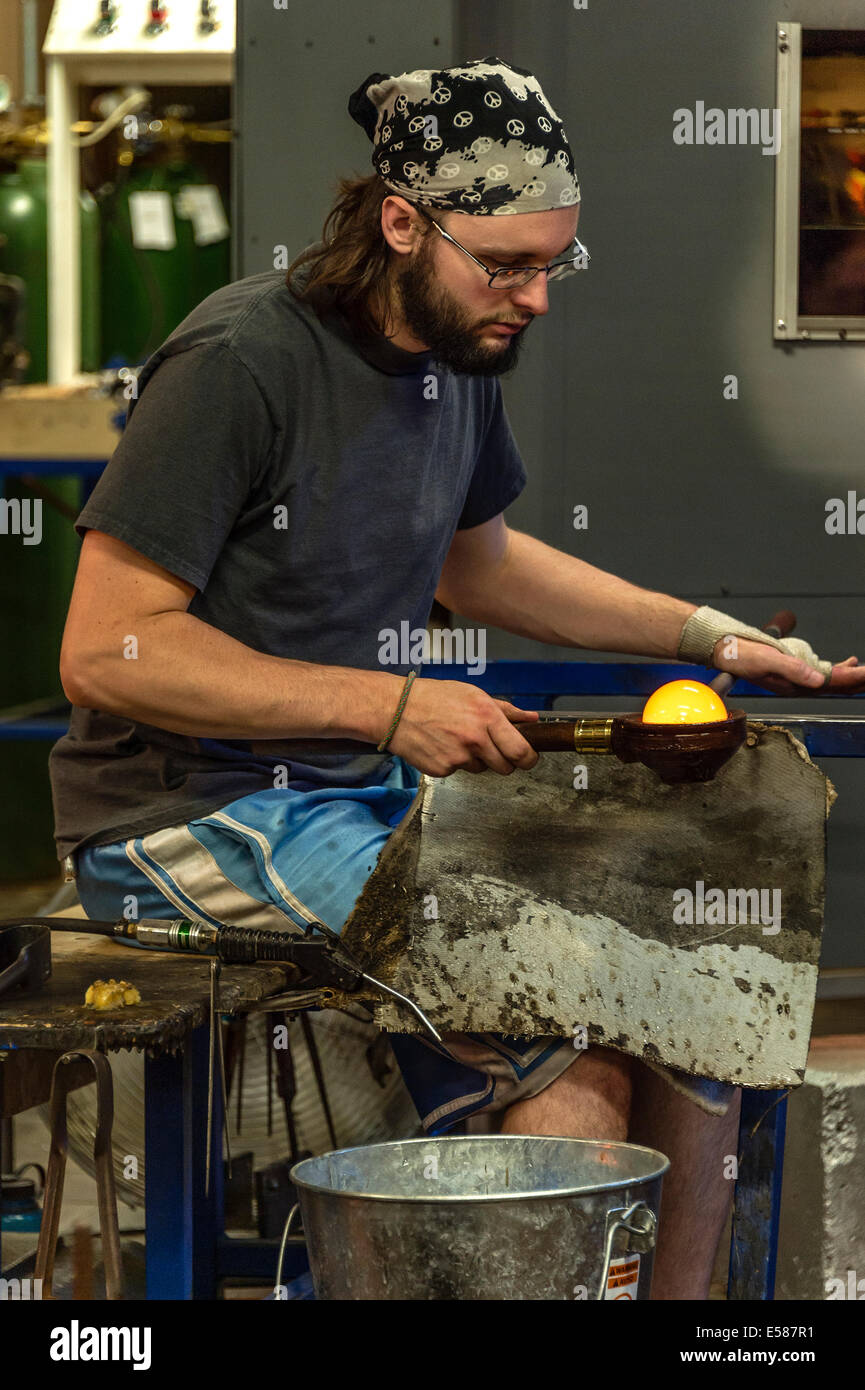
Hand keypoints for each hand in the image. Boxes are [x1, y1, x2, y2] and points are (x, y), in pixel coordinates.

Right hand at [386, 678, 539, 776]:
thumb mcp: (473, 694)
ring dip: (476, 760)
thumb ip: (506, 710)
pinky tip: (443, 745)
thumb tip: (532, 719)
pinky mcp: (443, 770)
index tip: (528, 758)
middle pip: (506, 767)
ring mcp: (458, 757)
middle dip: (504, 762)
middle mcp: (475, 738)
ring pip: (482, 769)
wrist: (395, 710)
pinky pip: (459, 771)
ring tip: (458, 739)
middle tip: (492, 749)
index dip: (529, 759)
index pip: (521, 751)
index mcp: (486, 716)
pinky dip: (455, 762)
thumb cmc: (433, 697)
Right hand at [713, 639, 864, 695]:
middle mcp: (798, 684)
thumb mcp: (766, 660)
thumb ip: (792, 669)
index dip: (855, 678)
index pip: (832, 682)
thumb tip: (818, 679)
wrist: (724, 651)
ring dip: (854, 678)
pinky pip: (824, 674)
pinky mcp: (795, 670)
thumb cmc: (741, 655)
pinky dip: (840, 670)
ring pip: (834, 681)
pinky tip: (849, 664)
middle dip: (859, 682)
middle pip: (837, 686)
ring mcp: (797, 679)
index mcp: (794, 684)